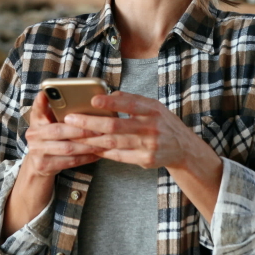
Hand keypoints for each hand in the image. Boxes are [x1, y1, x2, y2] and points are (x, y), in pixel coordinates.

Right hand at [22, 91, 103, 176]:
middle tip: (99, 129)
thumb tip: (72, 95)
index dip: (41, 103)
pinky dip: (86, 158)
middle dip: (81, 130)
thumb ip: (56, 109)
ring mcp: (37, 151)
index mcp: (36, 120)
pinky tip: (97, 153)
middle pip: (59, 131)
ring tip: (102, 142)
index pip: (38, 109)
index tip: (45, 94)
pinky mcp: (44, 165)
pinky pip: (70, 161)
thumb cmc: (51, 137)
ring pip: (67, 148)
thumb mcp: (50, 121)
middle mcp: (33, 135)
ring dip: (87, 145)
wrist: (39, 163)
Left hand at [65, 91, 202, 169]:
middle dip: (90, 122)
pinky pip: (119, 156)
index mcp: (153, 109)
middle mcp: (151, 127)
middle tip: (71, 119)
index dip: (111, 101)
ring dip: (90, 139)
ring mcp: (149, 145)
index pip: (130, 103)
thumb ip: (133, 100)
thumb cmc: (163, 123)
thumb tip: (110, 94)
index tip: (93, 99)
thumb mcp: (154, 106)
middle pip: (115, 125)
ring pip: (113, 142)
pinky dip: (102, 151)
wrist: (184, 148)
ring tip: (73, 135)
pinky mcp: (145, 160)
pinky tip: (89, 147)